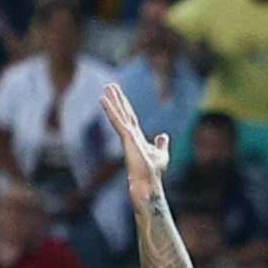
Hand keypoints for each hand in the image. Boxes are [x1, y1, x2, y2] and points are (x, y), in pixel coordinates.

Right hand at [97, 82, 168, 205]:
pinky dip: (110, 110)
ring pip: (119, 114)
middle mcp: (130, 134)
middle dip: (117, 98)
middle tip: (109, 85)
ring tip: (106, 87)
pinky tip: (104, 100)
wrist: (148, 182)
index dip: (125, 105)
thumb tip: (163, 136)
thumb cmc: (154, 171)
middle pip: (123, 112)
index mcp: (136, 137)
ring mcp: (127, 135)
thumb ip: (161, 144)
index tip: (119, 94)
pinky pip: (117, 120)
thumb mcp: (162, 153)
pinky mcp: (126, 137)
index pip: (130, 117)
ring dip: (112, 100)